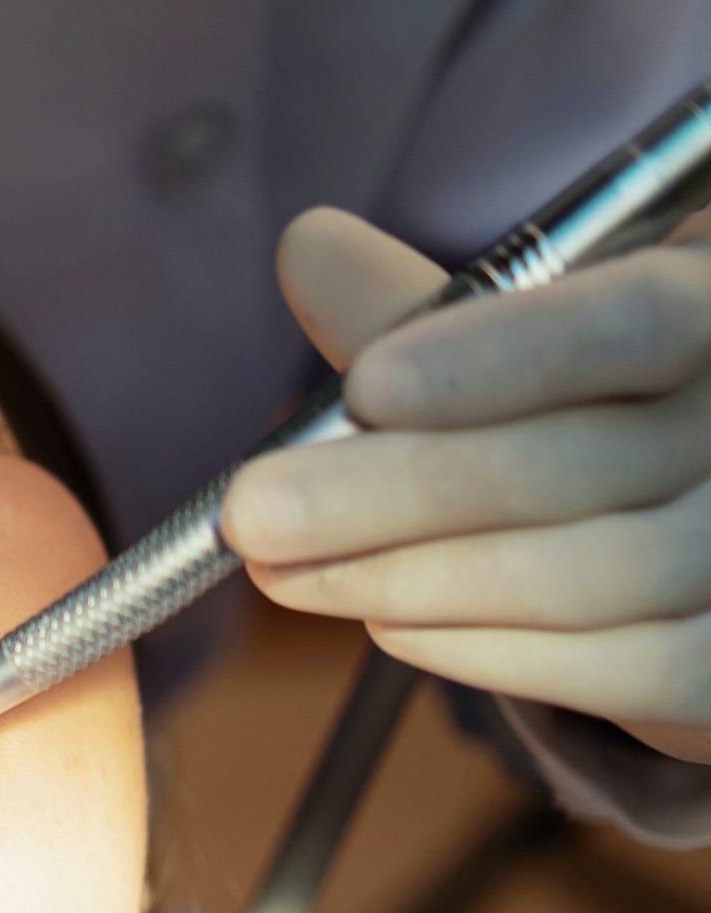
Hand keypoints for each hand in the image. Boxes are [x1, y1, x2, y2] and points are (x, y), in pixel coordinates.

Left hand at [223, 207, 710, 764]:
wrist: (709, 538)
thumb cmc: (604, 413)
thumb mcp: (528, 342)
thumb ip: (424, 311)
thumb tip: (307, 245)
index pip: (635, 319)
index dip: (501, 356)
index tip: (364, 387)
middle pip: (581, 464)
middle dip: (390, 494)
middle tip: (247, 513)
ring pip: (592, 575)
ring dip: (411, 578)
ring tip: (279, 569)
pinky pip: (622, 667)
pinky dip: (487, 650)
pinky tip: (385, 625)